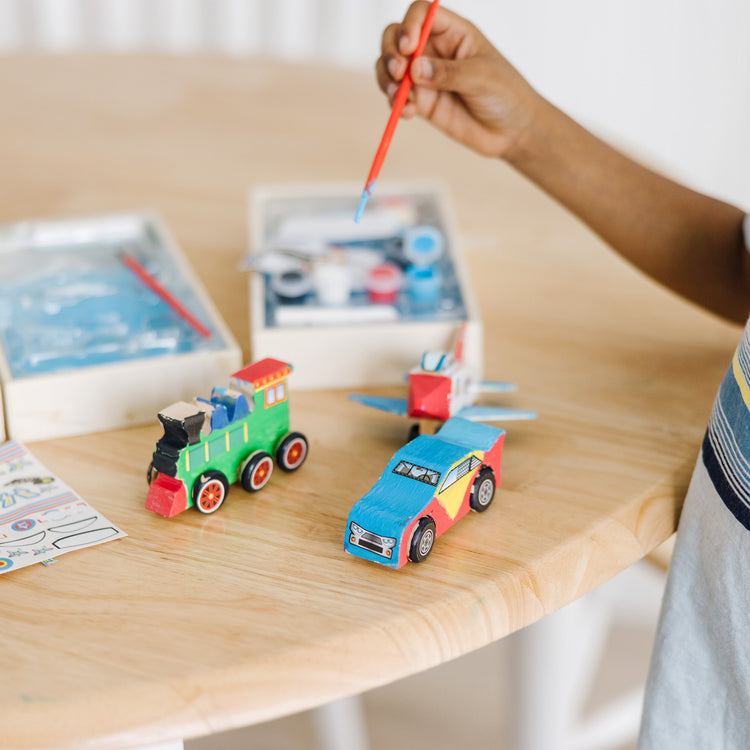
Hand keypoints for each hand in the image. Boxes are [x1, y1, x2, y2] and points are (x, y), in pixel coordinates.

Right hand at [376, 1, 542, 158]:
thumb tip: (415, 69)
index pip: (421, 13)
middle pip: (396, 37)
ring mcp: (425, 77)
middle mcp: (435, 51)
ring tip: (398, 96)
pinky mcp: (422, 102)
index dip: (410, 25)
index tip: (409, 48)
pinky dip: (396, 104)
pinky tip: (408, 113)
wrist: (512, 131)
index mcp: (453, 32)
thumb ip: (448, 72)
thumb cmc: (506, 94)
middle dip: (390, 53)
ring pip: (390, 68)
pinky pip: (398, 98)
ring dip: (386, 79)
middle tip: (397, 73)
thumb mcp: (481, 77)